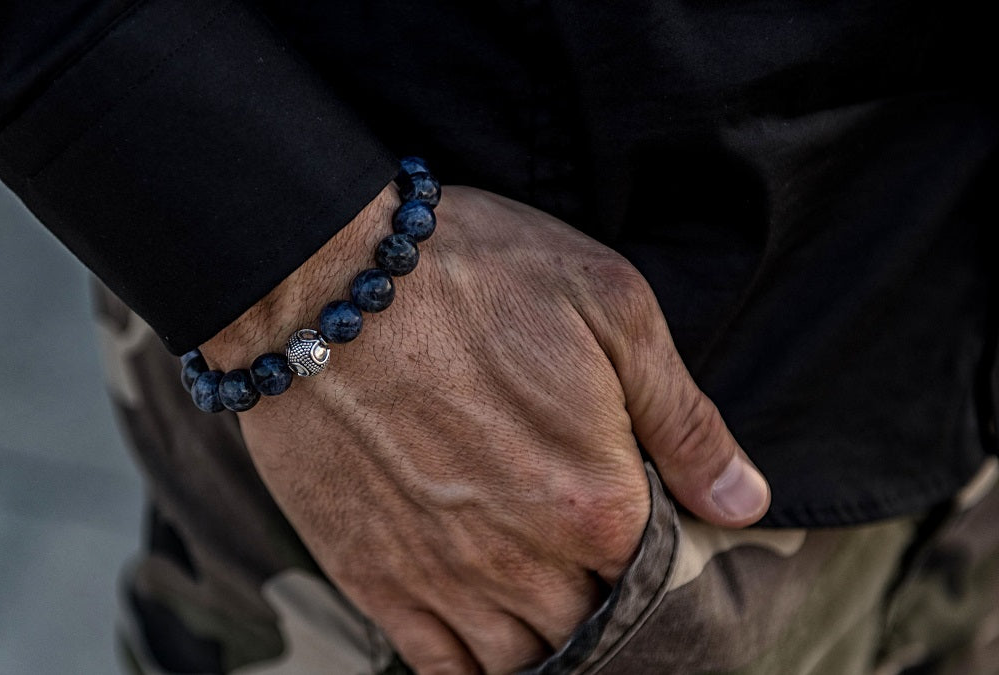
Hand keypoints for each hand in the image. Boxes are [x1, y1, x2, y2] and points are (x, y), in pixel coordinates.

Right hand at [201, 185, 769, 673]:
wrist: (321, 280)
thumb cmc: (471, 276)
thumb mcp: (610, 307)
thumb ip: (684, 419)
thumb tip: (743, 503)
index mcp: (598, 503)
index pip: (658, 578)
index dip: (657, 556)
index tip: (636, 523)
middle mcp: (526, 562)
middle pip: (589, 623)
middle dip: (598, 597)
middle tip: (583, 555)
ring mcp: (444, 579)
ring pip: (518, 657)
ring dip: (540, 637)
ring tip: (541, 598)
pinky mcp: (372, 577)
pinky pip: (438, 666)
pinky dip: (470, 667)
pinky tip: (482, 640)